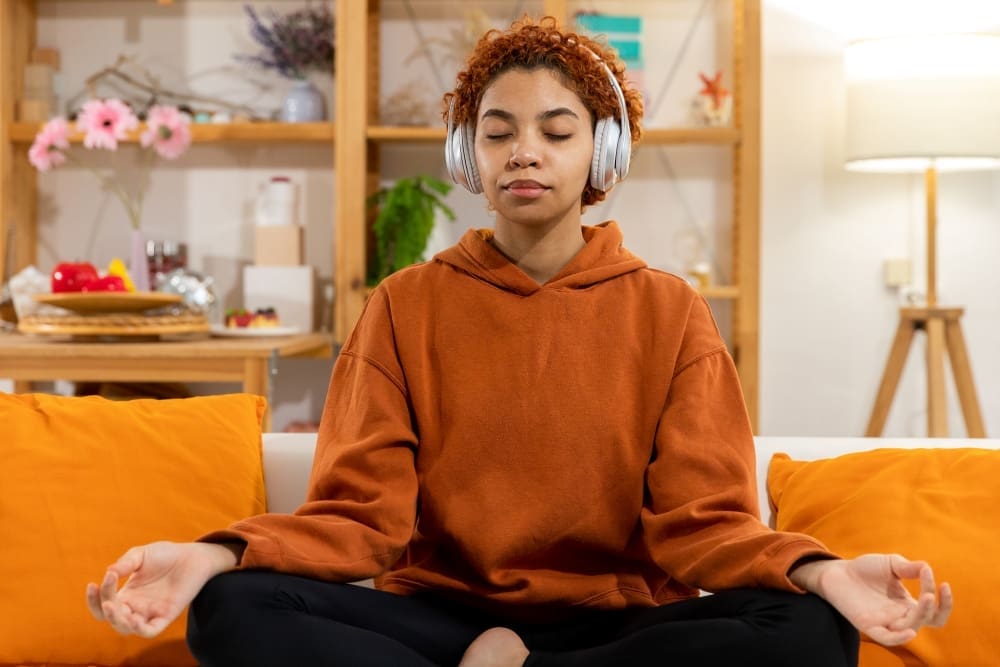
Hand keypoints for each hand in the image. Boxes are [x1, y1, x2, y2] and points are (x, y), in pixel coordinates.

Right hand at [85, 541, 238, 637]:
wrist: (192, 555)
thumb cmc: (166, 555)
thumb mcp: (141, 555)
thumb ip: (125, 563)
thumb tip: (108, 573)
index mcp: (126, 594)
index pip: (103, 604)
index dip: (94, 599)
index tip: (94, 583)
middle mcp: (135, 606)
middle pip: (111, 619)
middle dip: (105, 610)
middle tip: (108, 597)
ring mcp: (150, 612)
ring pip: (127, 628)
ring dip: (118, 621)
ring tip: (114, 605)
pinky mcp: (166, 615)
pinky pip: (150, 631)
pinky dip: (140, 629)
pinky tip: (134, 618)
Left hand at [790, 554, 951, 645]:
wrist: (837, 572)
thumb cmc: (865, 569)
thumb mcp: (891, 564)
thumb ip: (909, 567)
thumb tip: (927, 568)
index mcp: (908, 604)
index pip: (933, 609)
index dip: (941, 598)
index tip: (933, 575)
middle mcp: (900, 616)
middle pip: (926, 620)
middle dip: (932, 608)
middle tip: (929, 593)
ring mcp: (885, 622)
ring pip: (910, 628)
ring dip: (920, 617)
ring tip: (926, 599)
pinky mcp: (869, 625)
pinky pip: (887, 638)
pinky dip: (899, 638)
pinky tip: (910, 631)